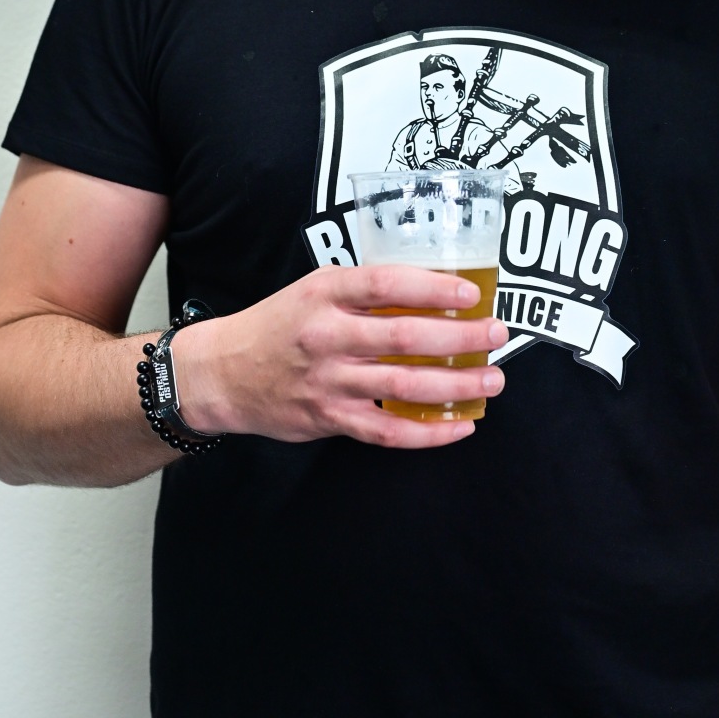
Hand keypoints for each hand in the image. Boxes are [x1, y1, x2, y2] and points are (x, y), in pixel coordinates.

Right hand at [168, 265, 507, 446]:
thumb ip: (365, 292)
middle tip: (496, 335)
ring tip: (491, 380)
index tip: (471, 292)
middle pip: (405, 338)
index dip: (433, 288)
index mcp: (325, 294)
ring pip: (403, 386)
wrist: (222, 372)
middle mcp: (327, 336)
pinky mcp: (329, 419)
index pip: (386, 285)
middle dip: (460, 339)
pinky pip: (387, 430)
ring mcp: (328, 381)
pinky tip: (460, 426)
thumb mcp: (315, 290)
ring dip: (456, 385)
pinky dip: (428, 432)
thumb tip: (432, 293)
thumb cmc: (279, 325)